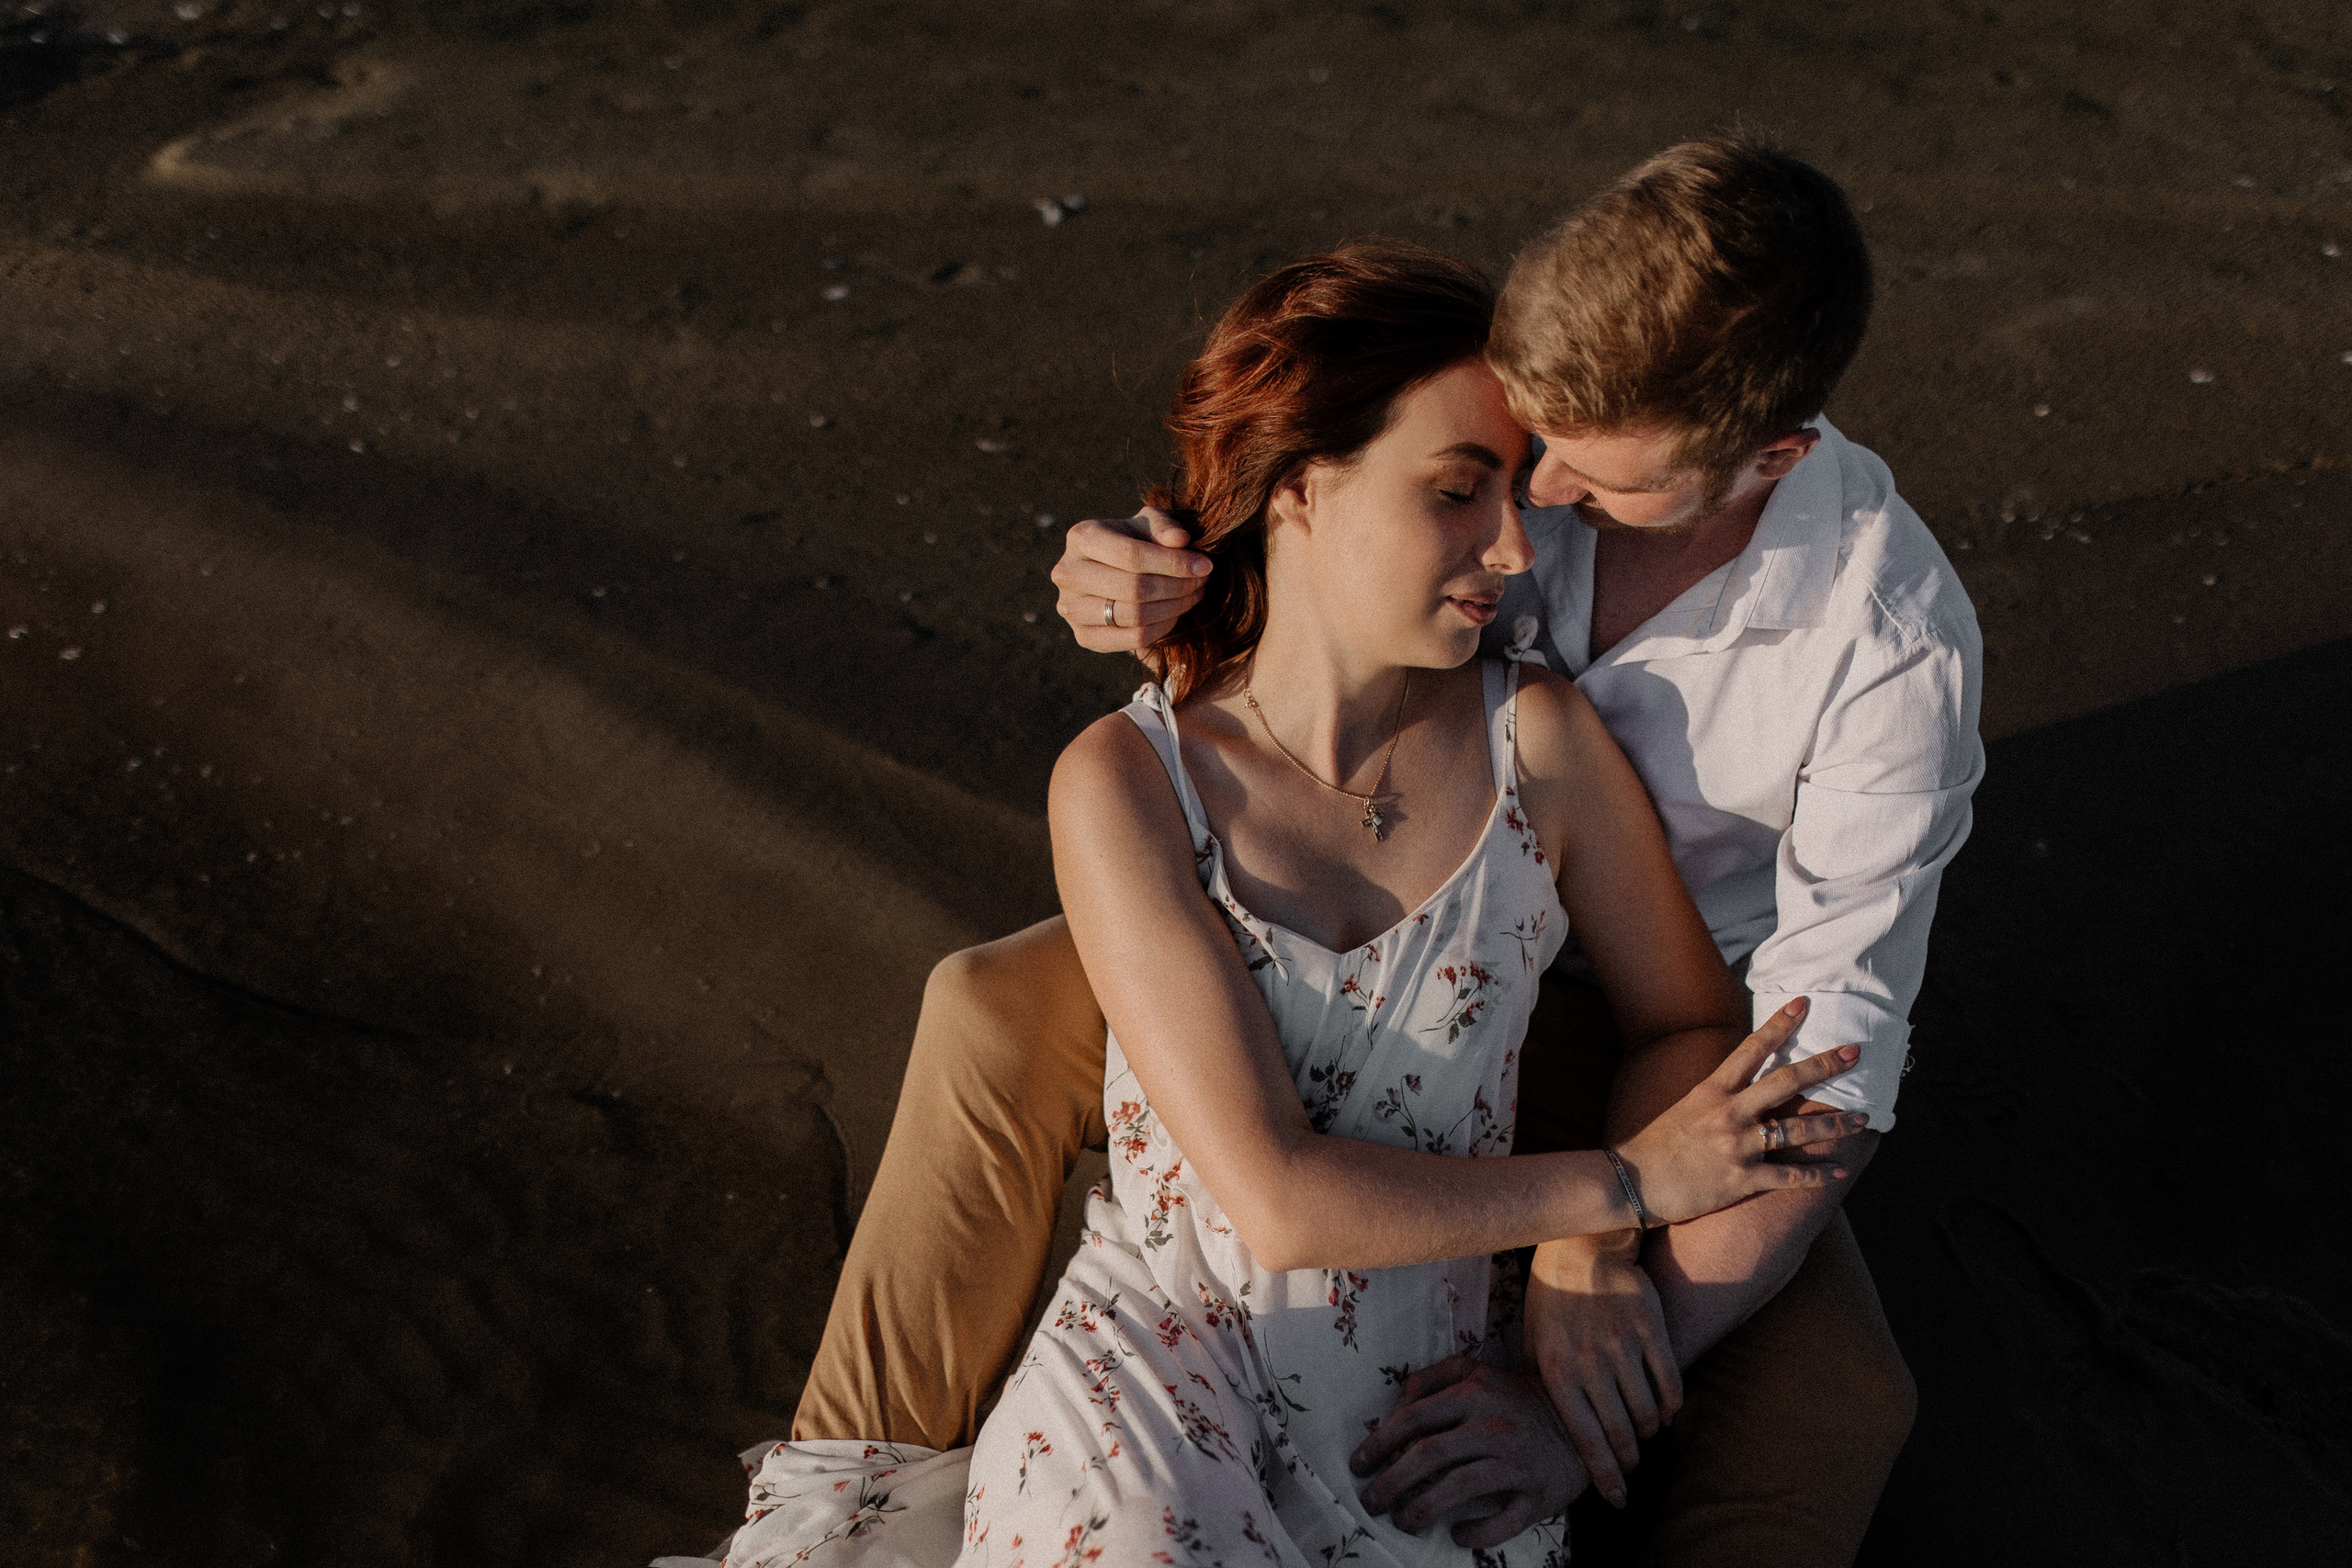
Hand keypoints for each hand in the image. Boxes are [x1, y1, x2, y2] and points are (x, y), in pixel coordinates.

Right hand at [1049, 507, 1211, 653]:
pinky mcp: (1084, 636)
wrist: (1113, 570)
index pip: (1129, 555)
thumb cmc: (1135, 541)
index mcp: (1081, 537)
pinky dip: (1161, 628)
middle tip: (1201, 582)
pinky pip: (1132, 638)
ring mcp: (1070, 608)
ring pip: (1133, 615)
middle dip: (1177, 586)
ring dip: (1173, 607)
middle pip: (1133, 588)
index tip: (1204, 565)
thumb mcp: (1149, 525)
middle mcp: (1066, 573)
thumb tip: (1180, 540)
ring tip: (1193, 595)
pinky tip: (1175, 614)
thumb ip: (1164, 526)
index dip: (1172, 562)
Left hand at [1349, 1356, 1578, 1547]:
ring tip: (1402, 1521)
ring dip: (1422, 1509)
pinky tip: (1456, 1533)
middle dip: (1390, 1482)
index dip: (1379, 1443)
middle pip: (1429, 1456)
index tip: (1358, 1464)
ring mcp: (1516, 1461)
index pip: (1414, 1419)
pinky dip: (1475, 1532)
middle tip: (1370, 1500)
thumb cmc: (1518, 1398)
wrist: (1585, 1421)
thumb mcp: (1478, 1371)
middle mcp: (1493, 1425)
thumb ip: (1434, 1377)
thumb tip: (1396, 1404)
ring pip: (1459, 1489)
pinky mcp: (1538, 1495)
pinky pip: (1501, 1521)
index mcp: (1474, 1392)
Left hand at [1524, 1233, 1681, 1509]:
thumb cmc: (1553, 1301)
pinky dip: (1671, 1404)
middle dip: (1629, 1459)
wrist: (1581, 1249)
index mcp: (1557, 1372)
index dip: (1605, 1476)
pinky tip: (1666, 1410)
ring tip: (1645, 1434)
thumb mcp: (1534, 1343)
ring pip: (1648, 1412)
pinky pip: (1670, 1383)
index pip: (1585, 1440)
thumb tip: (1542, 1433)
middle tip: (1632, 1467)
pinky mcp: (1649, 1328)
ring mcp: (1621, 1344)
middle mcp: (1589, 1362)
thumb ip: (1542, 1386)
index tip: (1617, 1499)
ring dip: (1650, 1431)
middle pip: (1621, 1433)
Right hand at [1616, 999, 1865, 1225]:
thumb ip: (1716, 1095)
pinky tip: (1839, 1173)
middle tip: (1855, 1052)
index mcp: (1712, 1090)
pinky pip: (1787, 1176)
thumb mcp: (1684, 1108)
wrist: (1630, 1182)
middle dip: (1824, 1065)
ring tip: (1862, 1119)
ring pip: (1796, 1129)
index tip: (1804, 1004)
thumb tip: (1740, 1080)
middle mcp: (1728, 1113)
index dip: (1780, 1025)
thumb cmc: (1655, 1145)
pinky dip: (1816, 1175)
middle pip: (1785, 1082)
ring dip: (1833, 1124)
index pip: (1752, 1049)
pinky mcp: (1740, 1179)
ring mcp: (1736, 1146)